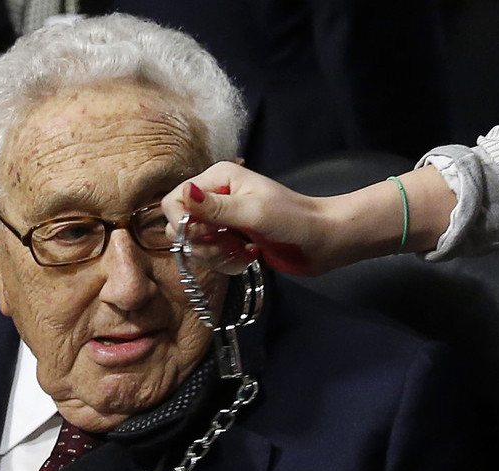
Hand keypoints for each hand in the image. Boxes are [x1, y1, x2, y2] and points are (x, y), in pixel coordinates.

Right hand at [162, 162, 456, 276]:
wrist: (323, 241)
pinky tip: (249, 257)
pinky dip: (228, 263)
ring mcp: (222, 221)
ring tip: (244, 252)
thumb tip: (183, 193)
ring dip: (218, 256)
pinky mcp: (230, 241)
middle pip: (181, 226)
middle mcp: (215, 197)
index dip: (183, 222)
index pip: (175, 200)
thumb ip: (215, 207)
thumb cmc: (294, 220)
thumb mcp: (254, 212)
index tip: (207, 234)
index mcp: (218, 178)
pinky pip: (211, 258)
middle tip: (231, 244)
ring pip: (195, 246)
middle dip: (203, 243)